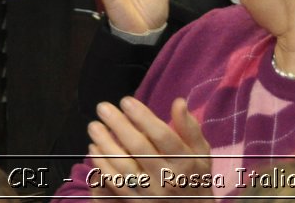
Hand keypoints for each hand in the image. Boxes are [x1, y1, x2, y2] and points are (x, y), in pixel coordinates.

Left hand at [87, 96, 211, 196]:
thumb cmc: (194, 176)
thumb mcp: (200, 152)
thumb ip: (190, 128)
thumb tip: (178, 102)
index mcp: (185, 161)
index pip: (162, 135)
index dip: (143, 117)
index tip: (126, 101)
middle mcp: (168, 177)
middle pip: (140, 148)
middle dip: (119, 126)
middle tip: (102, 108)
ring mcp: (151, 192)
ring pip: (124, 166)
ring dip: (106, 145)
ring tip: (94, 126)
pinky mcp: (137, 202)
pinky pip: (117, 184)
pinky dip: (103, 166)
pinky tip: (94, 149)